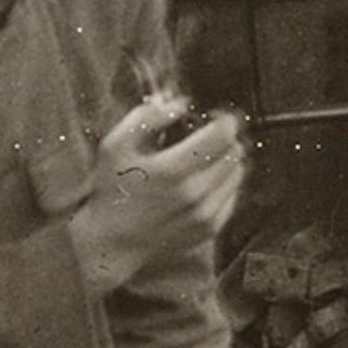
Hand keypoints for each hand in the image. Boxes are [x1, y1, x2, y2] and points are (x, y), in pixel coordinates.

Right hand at [70, 99, 243, 293]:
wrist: (110, 243)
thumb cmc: (111, 191)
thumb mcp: (114, 147)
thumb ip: (146, 118)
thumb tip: (181, 104)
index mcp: (172, 170)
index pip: (224, 133)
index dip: (223, 119)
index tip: (214, 118)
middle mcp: (194, 194)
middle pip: (235, 151)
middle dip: (225, 140)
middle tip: (206, 140)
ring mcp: (205, 214)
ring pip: (238, 172)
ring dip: (226, 161)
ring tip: (202, 162)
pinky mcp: (210, 229)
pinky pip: (233, 195)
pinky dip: (224, 184)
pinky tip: (201, 183)